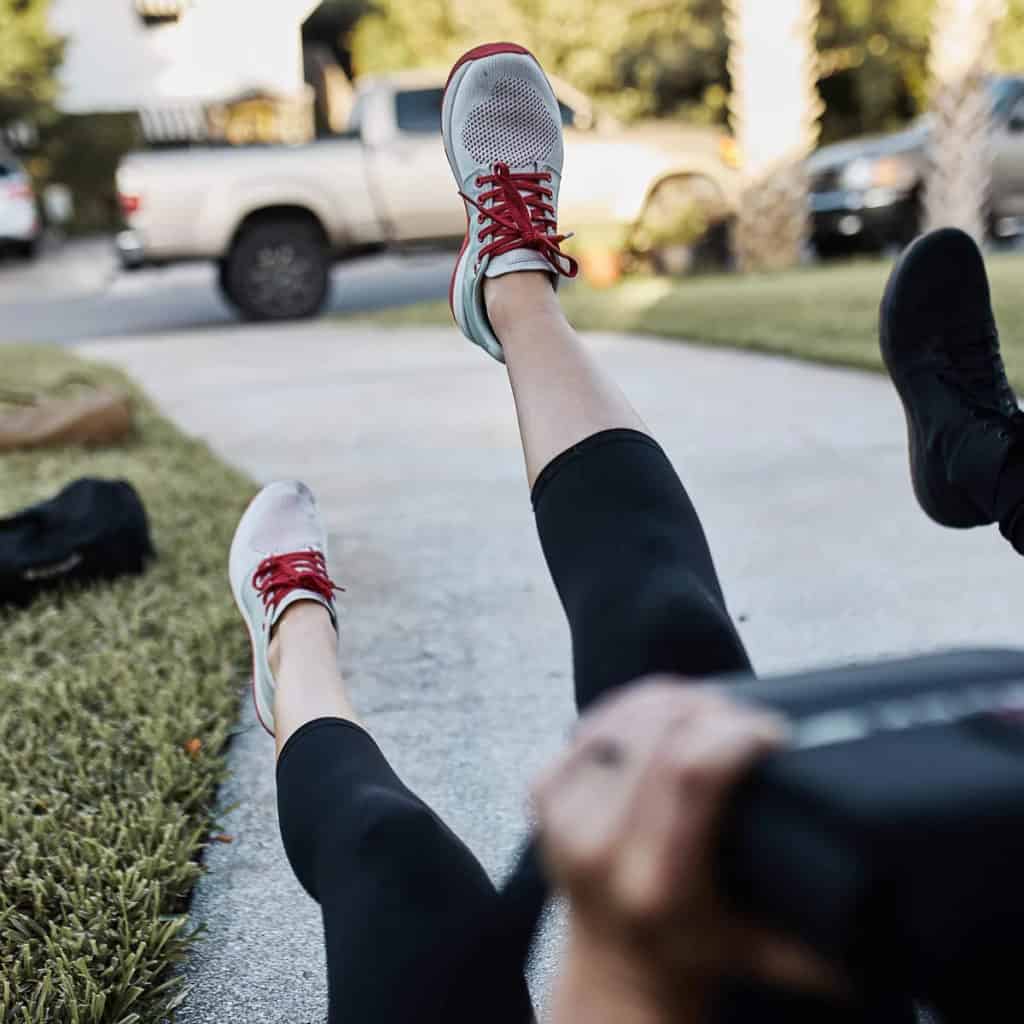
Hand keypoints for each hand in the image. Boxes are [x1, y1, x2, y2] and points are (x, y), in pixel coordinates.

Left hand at [532, 679, 846, 1019]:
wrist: (614, 968)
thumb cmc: (698, 952)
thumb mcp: (769, 954)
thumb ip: (829, 941)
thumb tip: (889, 903)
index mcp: (656, 881)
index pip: (692, 772)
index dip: (739, 732)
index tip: (773, 731)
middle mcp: (599, 845)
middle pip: (659, 731)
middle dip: (714, 708)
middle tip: (746, 716)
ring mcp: (562, 816)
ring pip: (623, 716)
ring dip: (673, 699)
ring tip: (712, 707)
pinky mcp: (541, 794)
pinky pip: (591, 723)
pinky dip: (632, 707)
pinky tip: (664, 712)